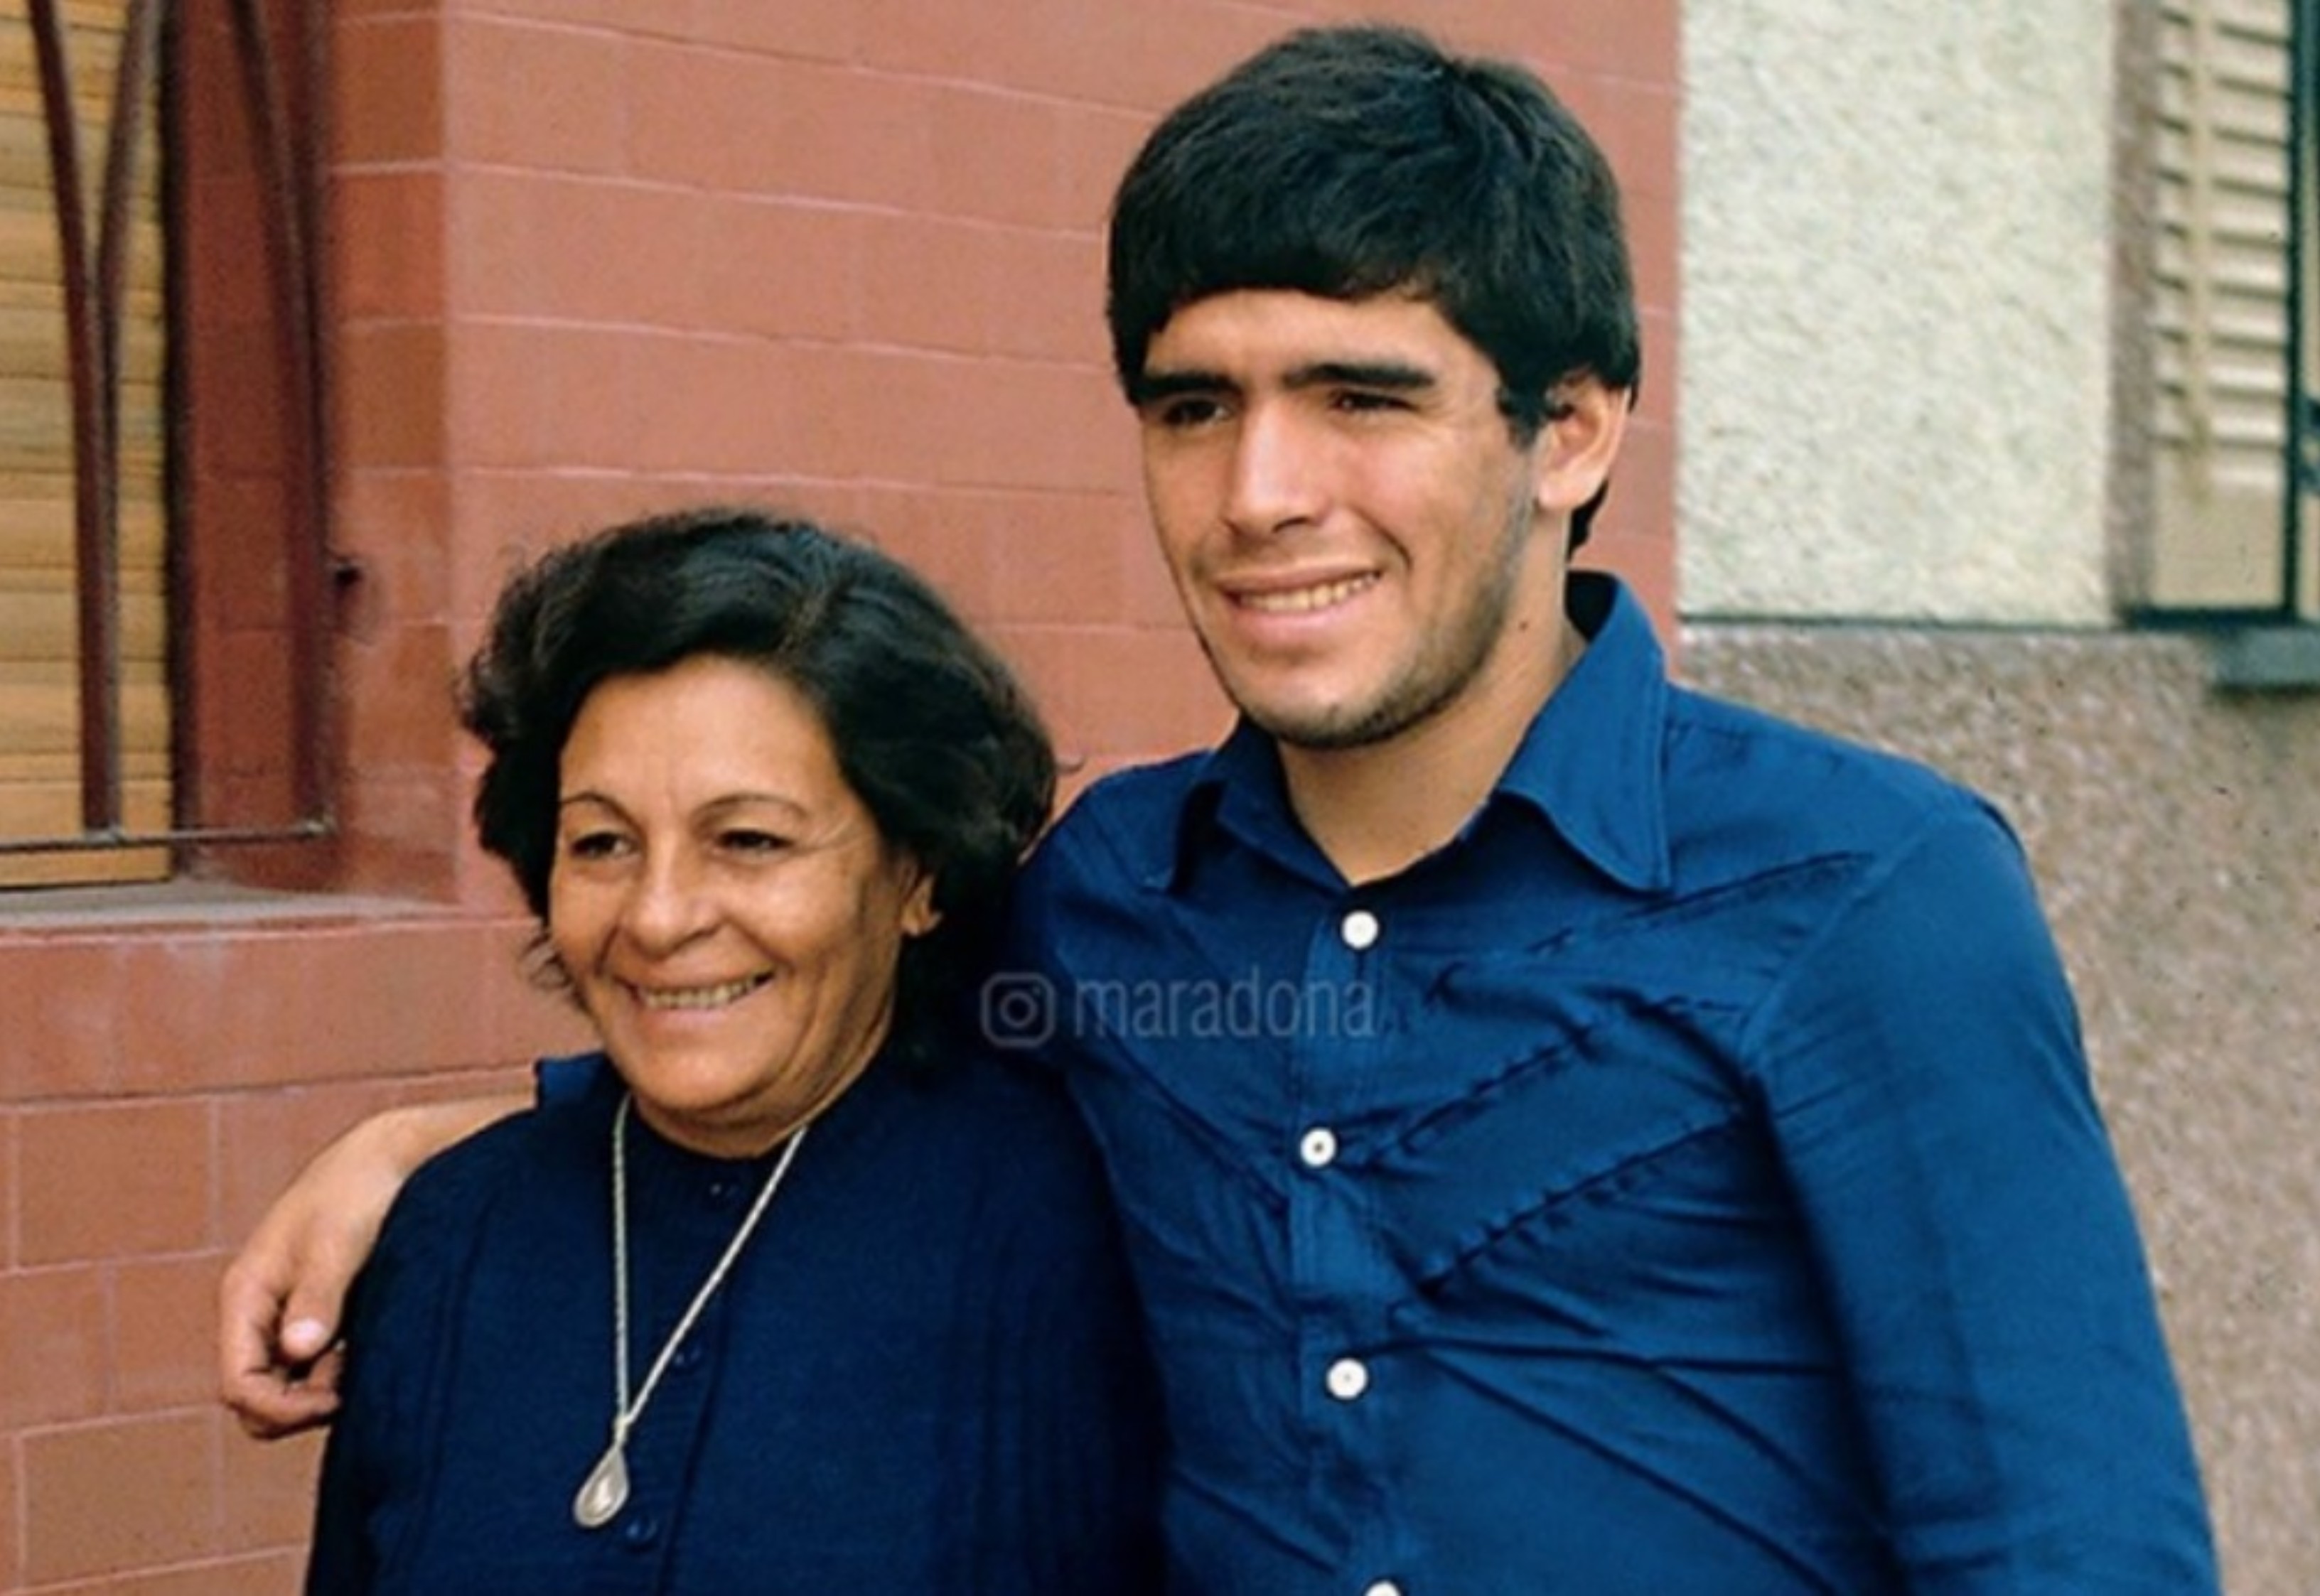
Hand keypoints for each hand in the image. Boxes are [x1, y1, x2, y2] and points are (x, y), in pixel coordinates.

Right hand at [218, 1094, 522, 1437]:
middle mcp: (261, 1310)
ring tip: (370, 1357)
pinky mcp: (325, 1312)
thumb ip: (318, 1297)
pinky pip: (318, 1365)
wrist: (391, 1154)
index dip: (279, 1408)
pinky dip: (341, 1371)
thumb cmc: (358, 1189)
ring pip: (290, 1384)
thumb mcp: (336, 1242)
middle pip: (257, 1394)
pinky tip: (377, 1349)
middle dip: (296, 1409)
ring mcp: (291, 1313)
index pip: (239, 1382)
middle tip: (354, 1389)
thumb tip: (299, 1349)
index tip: (336, 1400)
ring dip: (322, 1390)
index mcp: (246, 1294)